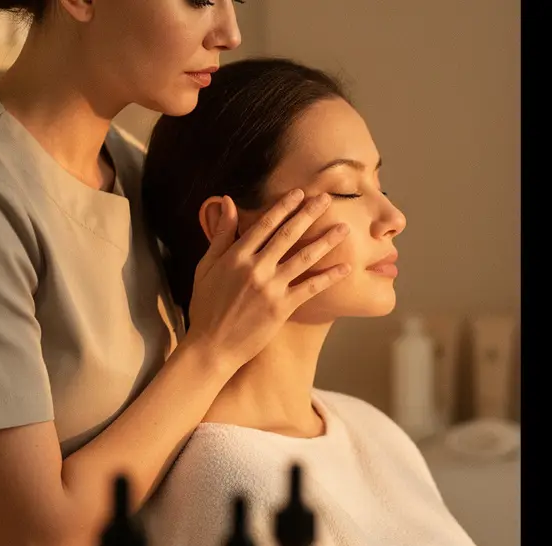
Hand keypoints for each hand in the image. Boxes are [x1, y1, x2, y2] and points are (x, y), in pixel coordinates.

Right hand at [185, 189, 349, 372]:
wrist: (211, 347)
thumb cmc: (206, 306)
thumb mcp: (206, 266)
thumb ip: (220, 233)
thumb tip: (226, 200)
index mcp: (235, 256)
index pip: (264, 224)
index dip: (284, 207)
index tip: (299, 193)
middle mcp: (255, 268)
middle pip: (287, 235)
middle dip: (309, 214)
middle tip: (327, 199)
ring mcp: (270, 288)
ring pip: (303, 258)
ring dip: (326, 241)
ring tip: (344, 229)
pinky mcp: (281, 308)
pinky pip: (310, 288)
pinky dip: (329, 277)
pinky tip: (346, 267)